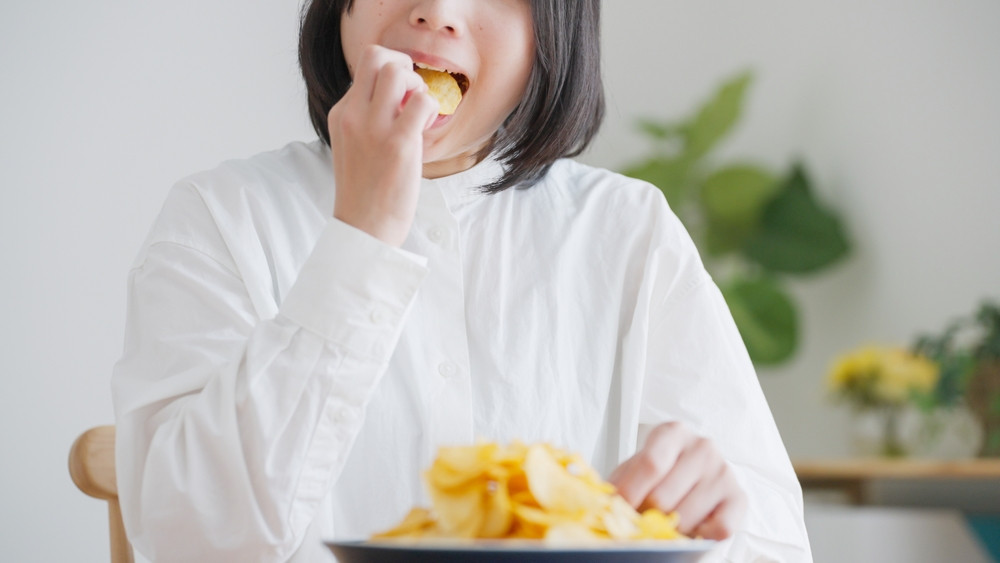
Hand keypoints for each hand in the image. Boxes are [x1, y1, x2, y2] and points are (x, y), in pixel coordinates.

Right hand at [327, 45, 439, 245]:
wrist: (364, 227)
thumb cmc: (366, 190)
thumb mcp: (353, 145)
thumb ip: (366, 118)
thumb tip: (395, 97)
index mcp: (341, 114)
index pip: (364, 65)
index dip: (390, 73)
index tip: (398, 98)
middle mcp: (353, 115)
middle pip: (376, 55)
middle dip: (402, 65)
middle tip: (410, 95)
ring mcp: (374, 127)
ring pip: (398, 71)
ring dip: (417, 86)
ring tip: (417, 115)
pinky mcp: (398, 143)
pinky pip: (423, 101)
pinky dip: (430, 110)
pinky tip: (424, 132)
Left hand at [609, 422, 746, 539]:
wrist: (689, 478)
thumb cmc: (657, 474)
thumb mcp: (633, 470)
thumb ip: (622, 483)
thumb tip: (606, 505)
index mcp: (672, 433)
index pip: (651, 464)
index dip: (630, 492)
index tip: (618, 509)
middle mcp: (703, 447)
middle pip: (663, 496)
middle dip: (645, 516)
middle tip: (640, 520)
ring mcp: (724, 472)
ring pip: (686, 517)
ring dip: (669, 529)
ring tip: (664, 523)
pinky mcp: (739, 498)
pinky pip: (719, 529)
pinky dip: (700, 536)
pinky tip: (691, 529)